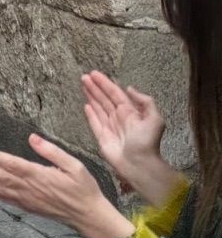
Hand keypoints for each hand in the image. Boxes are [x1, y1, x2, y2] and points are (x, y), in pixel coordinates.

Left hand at [0, 135, 133, 237]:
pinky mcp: (27, 206)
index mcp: (42, 176)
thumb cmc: (84, 190)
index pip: (13, 165)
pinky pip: (4, 198)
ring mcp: (27, 199)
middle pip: (1, 177)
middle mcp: (31, 189)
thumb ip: (52, 152)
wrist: (89, 217)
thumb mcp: (75, 166)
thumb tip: (33, 137)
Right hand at [82, 72, 175, 200]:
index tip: (94, 73)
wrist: (138, 164)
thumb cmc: (147, 142)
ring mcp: (109, 126)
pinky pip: (94, 122)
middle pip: (104, 98)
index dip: (105, 83)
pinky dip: (90, 114)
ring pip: (98, 108)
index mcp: (130, 112)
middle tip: (84, 77)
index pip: (115, 93)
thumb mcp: (155, 119)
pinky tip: (85, 105)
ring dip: (90, 96)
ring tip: (82, 85)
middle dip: (95, 87)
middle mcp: (119, 117)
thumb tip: (129, 88)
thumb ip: (145, 102)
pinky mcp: (101, 136)